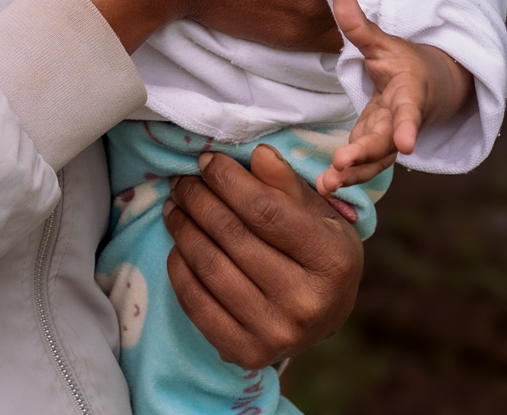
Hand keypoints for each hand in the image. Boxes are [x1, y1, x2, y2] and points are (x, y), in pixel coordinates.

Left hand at [167, 145, 363, 369]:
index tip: (206, 162)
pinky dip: (179, 266)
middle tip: (182, 181)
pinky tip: (178, 244)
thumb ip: (286, 183)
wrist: (322, 315)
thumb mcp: (317, 214)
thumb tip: (257, 154)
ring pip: (208, 264)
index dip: (227, 180)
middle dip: (198, 198)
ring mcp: (276, 332)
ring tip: (174, 206)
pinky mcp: (246, 352)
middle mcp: (307, 302)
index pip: (264, 210)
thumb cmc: (317, 251)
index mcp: (331, 261)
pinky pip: (195, 300)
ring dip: (182, 227)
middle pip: (231, 235)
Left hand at [316, 0, 473, 192]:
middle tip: (342, 165)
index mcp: (409, 94)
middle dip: (365, 154)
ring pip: (376, 159)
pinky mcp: (376, 144)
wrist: (431, 86)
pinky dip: (348, 175)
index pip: (409, 113)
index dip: (408, 128)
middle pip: (387, 142)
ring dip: (353, 174)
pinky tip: (324, 186)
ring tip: (327, 186)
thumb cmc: (406, 63)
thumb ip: (360, 26)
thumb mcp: (384, 42)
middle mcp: (402, 121)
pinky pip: (365, 163)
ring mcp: (389, 137)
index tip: (407, 146)